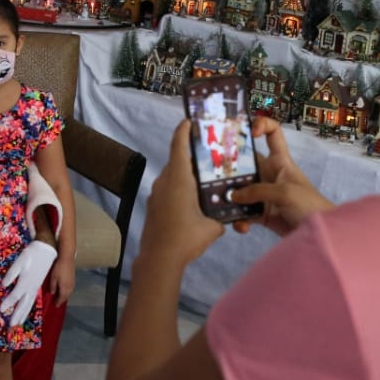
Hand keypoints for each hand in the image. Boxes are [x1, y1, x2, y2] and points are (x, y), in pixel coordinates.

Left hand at [0, 240, 57, 326]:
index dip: (7, 303)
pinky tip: (26, 310)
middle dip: (17, 315)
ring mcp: (35, 287)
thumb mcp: (19, 262)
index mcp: (25, 282)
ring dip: (23, 314)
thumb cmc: (31, 255)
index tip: (0, 310)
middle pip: (23, 305)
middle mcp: (31, 288)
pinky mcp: (37, 285)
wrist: (46, 251)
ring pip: (29, 304)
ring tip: (18, 323)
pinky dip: (29, 307)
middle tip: (11, 326)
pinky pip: (33, 300)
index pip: (15, 296)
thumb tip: (3, 285)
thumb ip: (11, 274)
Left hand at [48, 257, 75, 304]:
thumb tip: (52, 293)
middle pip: (66, 296)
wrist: (67, 259)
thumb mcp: (53, 278)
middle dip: (62, 300)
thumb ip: (52, 287)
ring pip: (69, 293)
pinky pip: (71, 289)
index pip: (61, 298)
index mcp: (64, 288)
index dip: (58, 302)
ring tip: (61, 297)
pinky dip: (68, 291)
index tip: (56, 305)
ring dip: (65, 296)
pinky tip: (65, 289)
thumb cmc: (59, 268)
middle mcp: (70, 287)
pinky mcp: (73, 279)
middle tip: (58, 302)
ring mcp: (72, 283)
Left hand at [141, 120, 224, 266]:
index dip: (184, 130)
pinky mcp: (153, 206)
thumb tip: (225, 217)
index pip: (179, 145)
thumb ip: (220, 216)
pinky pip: (168, 190)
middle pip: (178, 160)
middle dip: (193, 156)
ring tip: (204, 180)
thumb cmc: (186, 238)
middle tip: (211, 155)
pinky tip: (192, 201)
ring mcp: (156, 194)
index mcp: (179, 178)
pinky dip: (180, 189)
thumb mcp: (212, 227)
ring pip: (173, 176)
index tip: (189, 120)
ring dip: (186, 175)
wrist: (159, 259)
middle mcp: (165, 181)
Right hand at [229, 116, 332, 236]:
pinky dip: (240, 219)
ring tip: (220, 203)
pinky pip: (245, 213)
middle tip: (211, 172)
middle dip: (229, 166)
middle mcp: (269, 174)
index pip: (273, 133)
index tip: (248, 131)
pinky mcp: (262, 214)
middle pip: (246, 163)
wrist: (319, 235)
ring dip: (230, 197)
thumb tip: (233, 196)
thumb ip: (258, 191)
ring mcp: (264, 194)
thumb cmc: (309, 205)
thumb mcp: (285, 192)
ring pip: (240, 190)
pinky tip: (240, 226)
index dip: (262, 125)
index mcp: (280, 161)